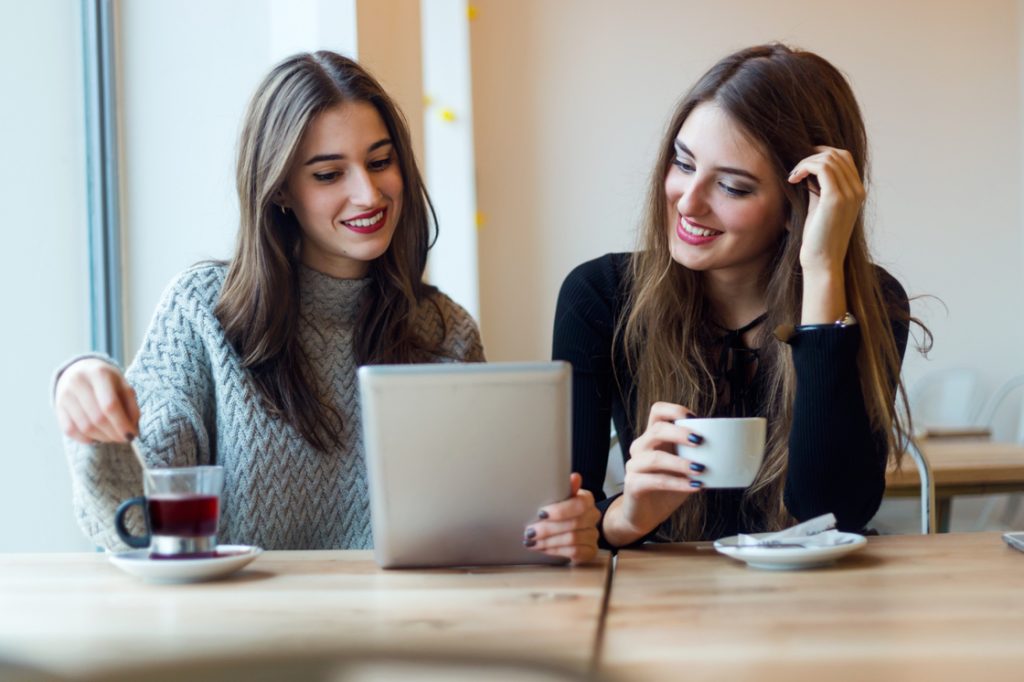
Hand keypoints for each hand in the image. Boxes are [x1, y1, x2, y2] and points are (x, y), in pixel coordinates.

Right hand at [54, 359, 139, 444]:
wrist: (80, 370)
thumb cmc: (107, 381)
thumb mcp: (123, 385)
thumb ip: (131, 406)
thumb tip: (131, 430)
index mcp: (99, 374)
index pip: (110, 405)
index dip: (122, 424)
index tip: (132, 435)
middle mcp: (78, 382)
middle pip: (97, 418)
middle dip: (113, 434)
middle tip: (124, 438)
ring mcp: (65, 395)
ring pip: (84, 427)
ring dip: (102, 438)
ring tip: (112, 437)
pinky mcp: (58, 406)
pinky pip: (70, 430)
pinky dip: (85, 439)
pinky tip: (96, 437)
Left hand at [524, 473, 599, 564]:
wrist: (564, 529)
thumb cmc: (558, 510)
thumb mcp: (557, 497)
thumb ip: (563, 488)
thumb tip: (575, 477)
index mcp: (586, 499)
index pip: (579, 504)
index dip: (560, 510)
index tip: (541, 513)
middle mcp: (593, 516)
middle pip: (574, 524)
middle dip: (548, 529)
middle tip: (530, 531)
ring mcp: (593, 534)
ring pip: (573, 539)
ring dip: (549, 541)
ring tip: (532, 541)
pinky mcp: (591, 551)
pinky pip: (575, 553)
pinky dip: (556, 551)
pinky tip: (543, 549)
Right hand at [602, 402, 704, 546]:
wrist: (645, 514)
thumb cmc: (668, 487)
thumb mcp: (684, 467)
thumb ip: (696, 455)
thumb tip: (732, 449)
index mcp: (653, 437)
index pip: (658, 411)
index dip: (675, 410)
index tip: (695, 419)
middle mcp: (641, 447)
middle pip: (656, 430)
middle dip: (680, 433)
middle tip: (700, 441)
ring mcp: (634, 465)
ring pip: (654, 457)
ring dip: (680, 462)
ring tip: (701, 469)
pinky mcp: (633, 484)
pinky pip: (655, 481)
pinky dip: (677, 483)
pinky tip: (694, 486)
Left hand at [788, 146, 864, 273]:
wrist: (822, 261)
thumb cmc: (817, 237)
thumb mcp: (819, 206)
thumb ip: (818, 187)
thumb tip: (807, 169)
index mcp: (857, 191)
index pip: (843, 157)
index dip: (820, 154)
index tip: (802, 167)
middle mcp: (857, 190)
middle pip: (837, 154)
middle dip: (812, 156)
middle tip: (795, 171)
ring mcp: (849, 193)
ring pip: (828, 158)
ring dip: (805, 162)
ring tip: (792, 177)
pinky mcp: (835, 198)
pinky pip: (822, 168)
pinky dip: (804, 167)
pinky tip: (793, 179)